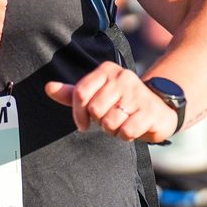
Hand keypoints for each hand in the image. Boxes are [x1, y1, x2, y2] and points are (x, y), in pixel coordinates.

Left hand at [45, 61, 176, 142]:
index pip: (79, 93)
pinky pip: (126, 131)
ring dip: (113, 130)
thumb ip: (72, 93)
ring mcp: (138, 93)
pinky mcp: (150, 111)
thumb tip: (48, 87)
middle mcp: (123, 77)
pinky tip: (133, 127)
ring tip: (122, 122)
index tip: (83, 123)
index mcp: (107, 70)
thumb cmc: (120, 103)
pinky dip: (126, 135)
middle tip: (110, 119)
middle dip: (99, 121)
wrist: (159, 109)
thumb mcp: (96, 95)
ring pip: (110, 122)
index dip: (78, 114)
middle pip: (94, 109)